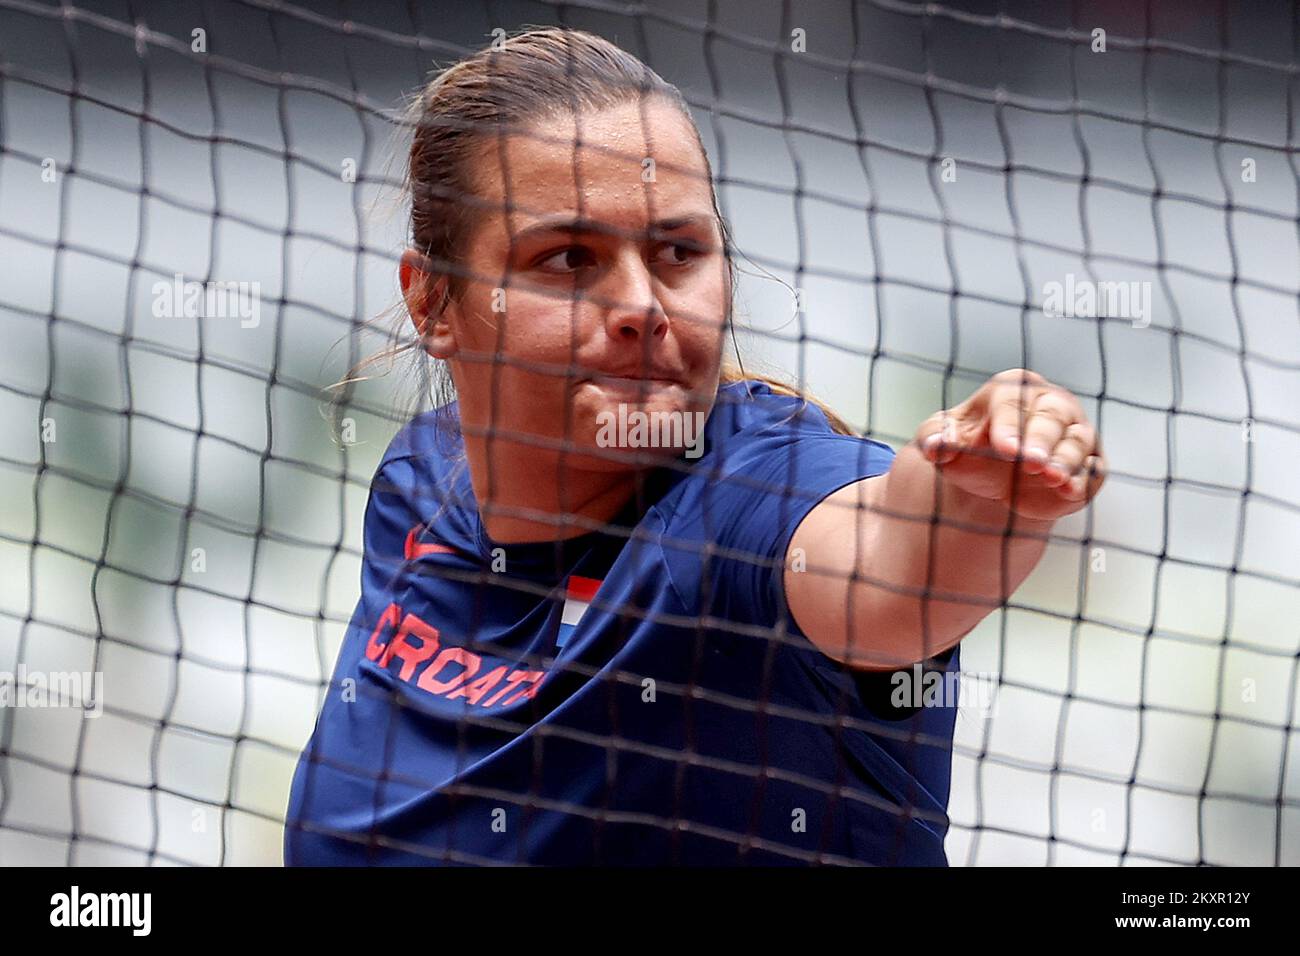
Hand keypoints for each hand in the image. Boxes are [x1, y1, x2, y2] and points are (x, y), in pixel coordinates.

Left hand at [914, 368, 1106, 521]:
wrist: (992, 479)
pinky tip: (1069, 492)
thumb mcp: (942, 441)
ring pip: (1077, 441)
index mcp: (1011, 390)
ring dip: (1066, 460)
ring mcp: (1074, 433)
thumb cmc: (968, 448)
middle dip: (1042, 440)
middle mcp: (1050, 404)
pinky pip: (1092, 470)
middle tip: (1032, 462)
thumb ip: (933, 438)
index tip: (1004, 449)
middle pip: (1052, 417)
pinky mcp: (1089, 464)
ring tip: (1052, 478)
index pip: (1011, 404)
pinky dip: (1084, 480)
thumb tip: (933, 446)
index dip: (1008, 426)